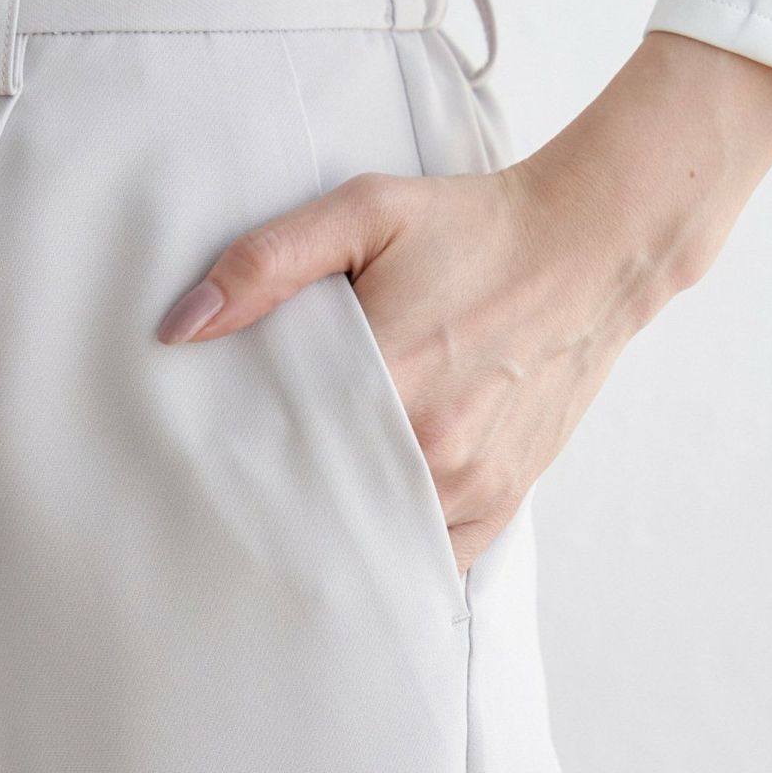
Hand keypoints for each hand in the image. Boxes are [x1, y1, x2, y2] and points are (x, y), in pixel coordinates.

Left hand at [158, 33, 771, 572]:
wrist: (589, 250)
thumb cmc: (473, 228)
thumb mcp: (365, 212)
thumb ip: (268, 263)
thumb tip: (182, 327)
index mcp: (390, 379)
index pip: (277, 455)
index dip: (233, 466)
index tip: (201, 470)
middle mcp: (434, 449)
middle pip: (319, 509)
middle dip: (274, 508)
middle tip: (231, 503)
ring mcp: (474, 484)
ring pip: (375, 543)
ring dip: (332, 535)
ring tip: (291, 517)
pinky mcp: (505, 499)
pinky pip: (433, 560)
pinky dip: (394, 553)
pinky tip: (362, 534)